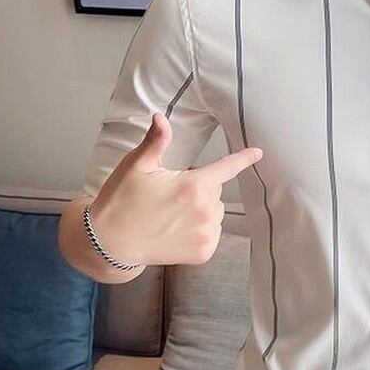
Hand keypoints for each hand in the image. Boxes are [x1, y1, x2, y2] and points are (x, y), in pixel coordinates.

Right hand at [88, 112, 262, 266]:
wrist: (111, 242)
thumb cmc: (122, 200)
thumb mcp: (136, 166)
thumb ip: (156, 142)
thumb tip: (160, 117)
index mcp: (193, 186)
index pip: (226, 168)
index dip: (243, 158)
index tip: (258, 153)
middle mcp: (205, 211)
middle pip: (215, 191)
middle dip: (198, 188)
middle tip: (170, 194)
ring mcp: (207, 234)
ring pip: (215, 212)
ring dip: (201, 210)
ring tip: (171, 214)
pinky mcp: (204, 252)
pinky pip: (213, 233)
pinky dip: (200, 230)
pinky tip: (177, 231)